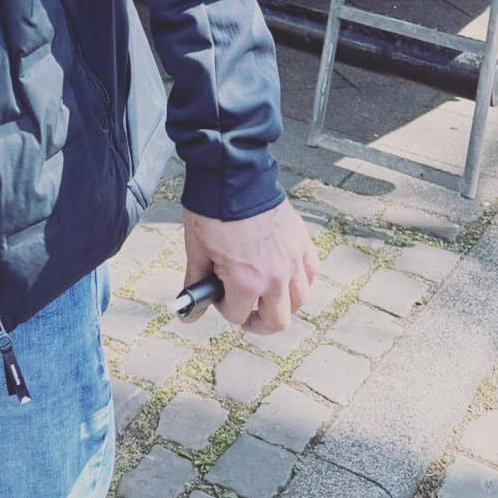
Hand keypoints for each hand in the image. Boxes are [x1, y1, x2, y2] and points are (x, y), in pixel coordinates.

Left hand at [181, 199, 317, 334]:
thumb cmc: (212, 211)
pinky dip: (300, 281)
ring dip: (282, 305)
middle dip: (258, 322)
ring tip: (266, 297)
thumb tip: (187, 313)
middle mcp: (275, 276)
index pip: (237, 315)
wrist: (233, 175)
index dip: (224, 308)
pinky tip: (285, 276)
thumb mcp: (197, 250)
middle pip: (277, 321)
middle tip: (246, 313)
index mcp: (245, 281)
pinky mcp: (302, 242)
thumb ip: (196, 284)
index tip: (218, 294)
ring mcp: (292, 260)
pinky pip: (310, 274)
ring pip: (298, 302)